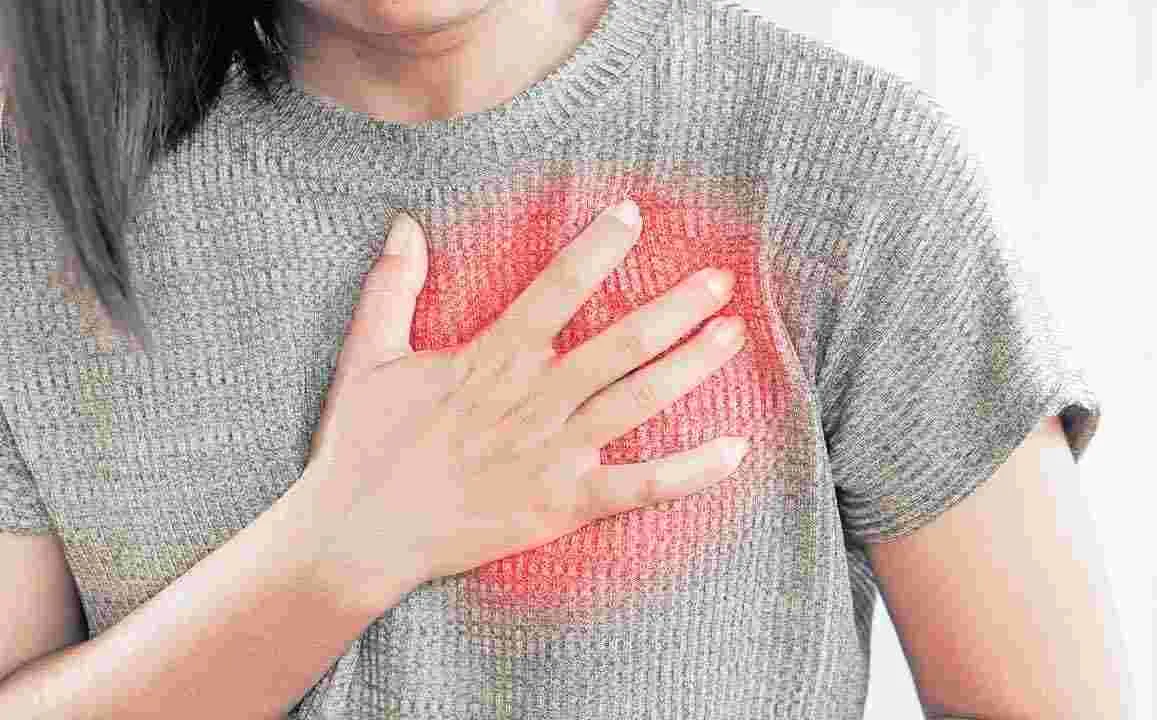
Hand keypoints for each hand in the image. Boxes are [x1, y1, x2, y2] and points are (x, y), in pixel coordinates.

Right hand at [299, 199, 748, 607]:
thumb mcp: (366, 356)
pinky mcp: (562, 506)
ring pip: (638, 402)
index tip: (633, 215)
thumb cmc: (361, 447)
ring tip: (733, 334)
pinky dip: (690, 472)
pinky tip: (736, 451)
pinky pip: (639, 488)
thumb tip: (405, 222)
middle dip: (674, 307)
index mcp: (490, 359)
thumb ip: (391, 286)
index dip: (598, 248)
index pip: (556, 289)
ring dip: (691, 366)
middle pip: (619, 343)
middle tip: (719, 279)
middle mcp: (532, 401)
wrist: (357, 537)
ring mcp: (553, 455)